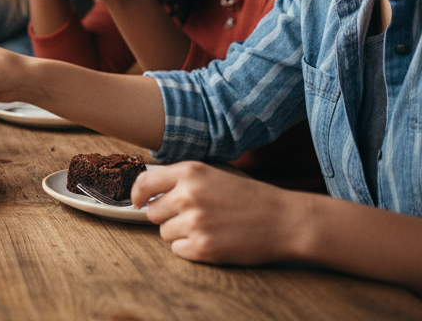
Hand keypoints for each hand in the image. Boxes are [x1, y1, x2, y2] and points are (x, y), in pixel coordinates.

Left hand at [134, 162, 301, 265]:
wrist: (285, 221)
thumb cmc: (250, 197)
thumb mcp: (216, 173)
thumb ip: (183, 179)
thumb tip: (148, 189)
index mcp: (190, 172)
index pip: (144, 182)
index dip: (137, 194)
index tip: (137, 202)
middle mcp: (187, 196)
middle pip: (152, 212)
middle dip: (167, 216)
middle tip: (194, 216)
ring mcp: (195, 223)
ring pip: (164, 233)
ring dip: (180, 233)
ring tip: (208, 227)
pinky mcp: (203, 248)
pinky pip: (177, 250)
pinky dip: (190, 249)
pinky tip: (212, 240)